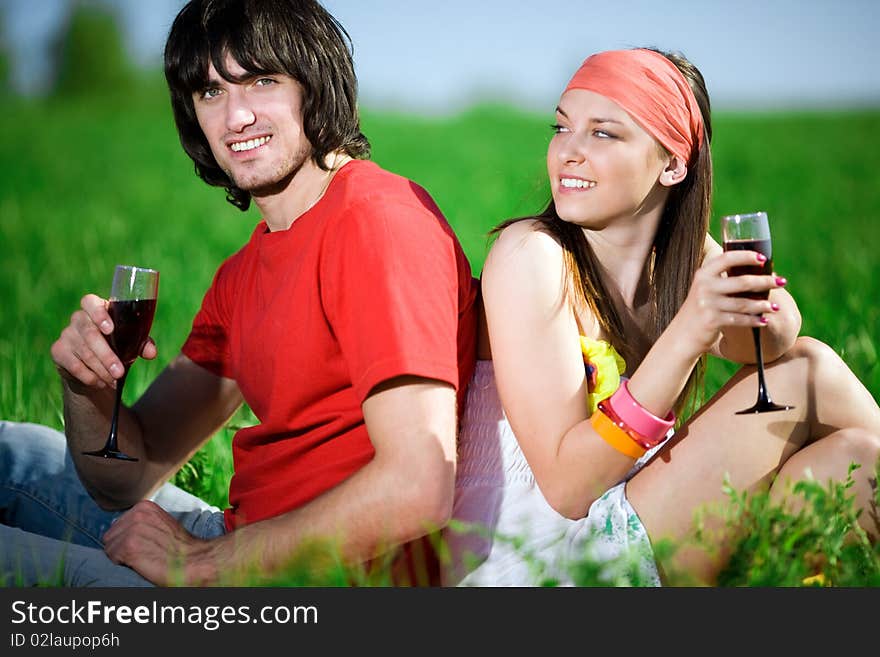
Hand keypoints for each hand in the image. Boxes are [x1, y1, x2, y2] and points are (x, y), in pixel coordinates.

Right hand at [50, 293, 156, 390]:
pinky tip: (101, 383)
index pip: (90, 302)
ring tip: (114, 380)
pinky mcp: (58, 351)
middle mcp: (79, 318)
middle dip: (106, 355)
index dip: (98, 314)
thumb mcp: (131, 344)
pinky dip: (90, 377)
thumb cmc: (116, 347)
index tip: (109, 329)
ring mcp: (66, 334)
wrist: (93, 368)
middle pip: (89, 333)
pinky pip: (75, 365)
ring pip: (84, 352)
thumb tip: (151, 353)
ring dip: (101, 369)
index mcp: (97, 309)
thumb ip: (142, 345)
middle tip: (119, 372)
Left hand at [102, 500, 218, 585]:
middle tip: (144, 553)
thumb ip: (139, 522)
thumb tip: (116, 532)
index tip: (146, 545)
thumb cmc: (178, 547)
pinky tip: (141, 562)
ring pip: (109, 548)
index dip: (127, 540)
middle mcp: (137, 514)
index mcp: (144, 506)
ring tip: (144, 557)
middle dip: (122, 548)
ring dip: (123, 557)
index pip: (116, 526)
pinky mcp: (129, 546)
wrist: (194, 560)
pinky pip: (112, 558)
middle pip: (110, 537)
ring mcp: (132, 529)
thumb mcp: (160, 524)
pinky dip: (124, 564)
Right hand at [674, 250, 783, 356]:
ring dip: (763, 304)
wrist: (682, 335)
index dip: (746, 256)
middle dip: (765, 281)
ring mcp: (707, 304)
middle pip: (742, 281)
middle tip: (781, 281)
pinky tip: (764, 321)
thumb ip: (721, 279)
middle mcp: (704, 287)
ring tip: (775, 306)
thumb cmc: (699, 310)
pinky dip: (754, 320)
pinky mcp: (712, 320)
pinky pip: (739, 319)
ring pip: (743, 303)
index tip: (763, 259)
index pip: (727, 258)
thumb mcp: (704, 290)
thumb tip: (755, 272)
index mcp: (703, 274)